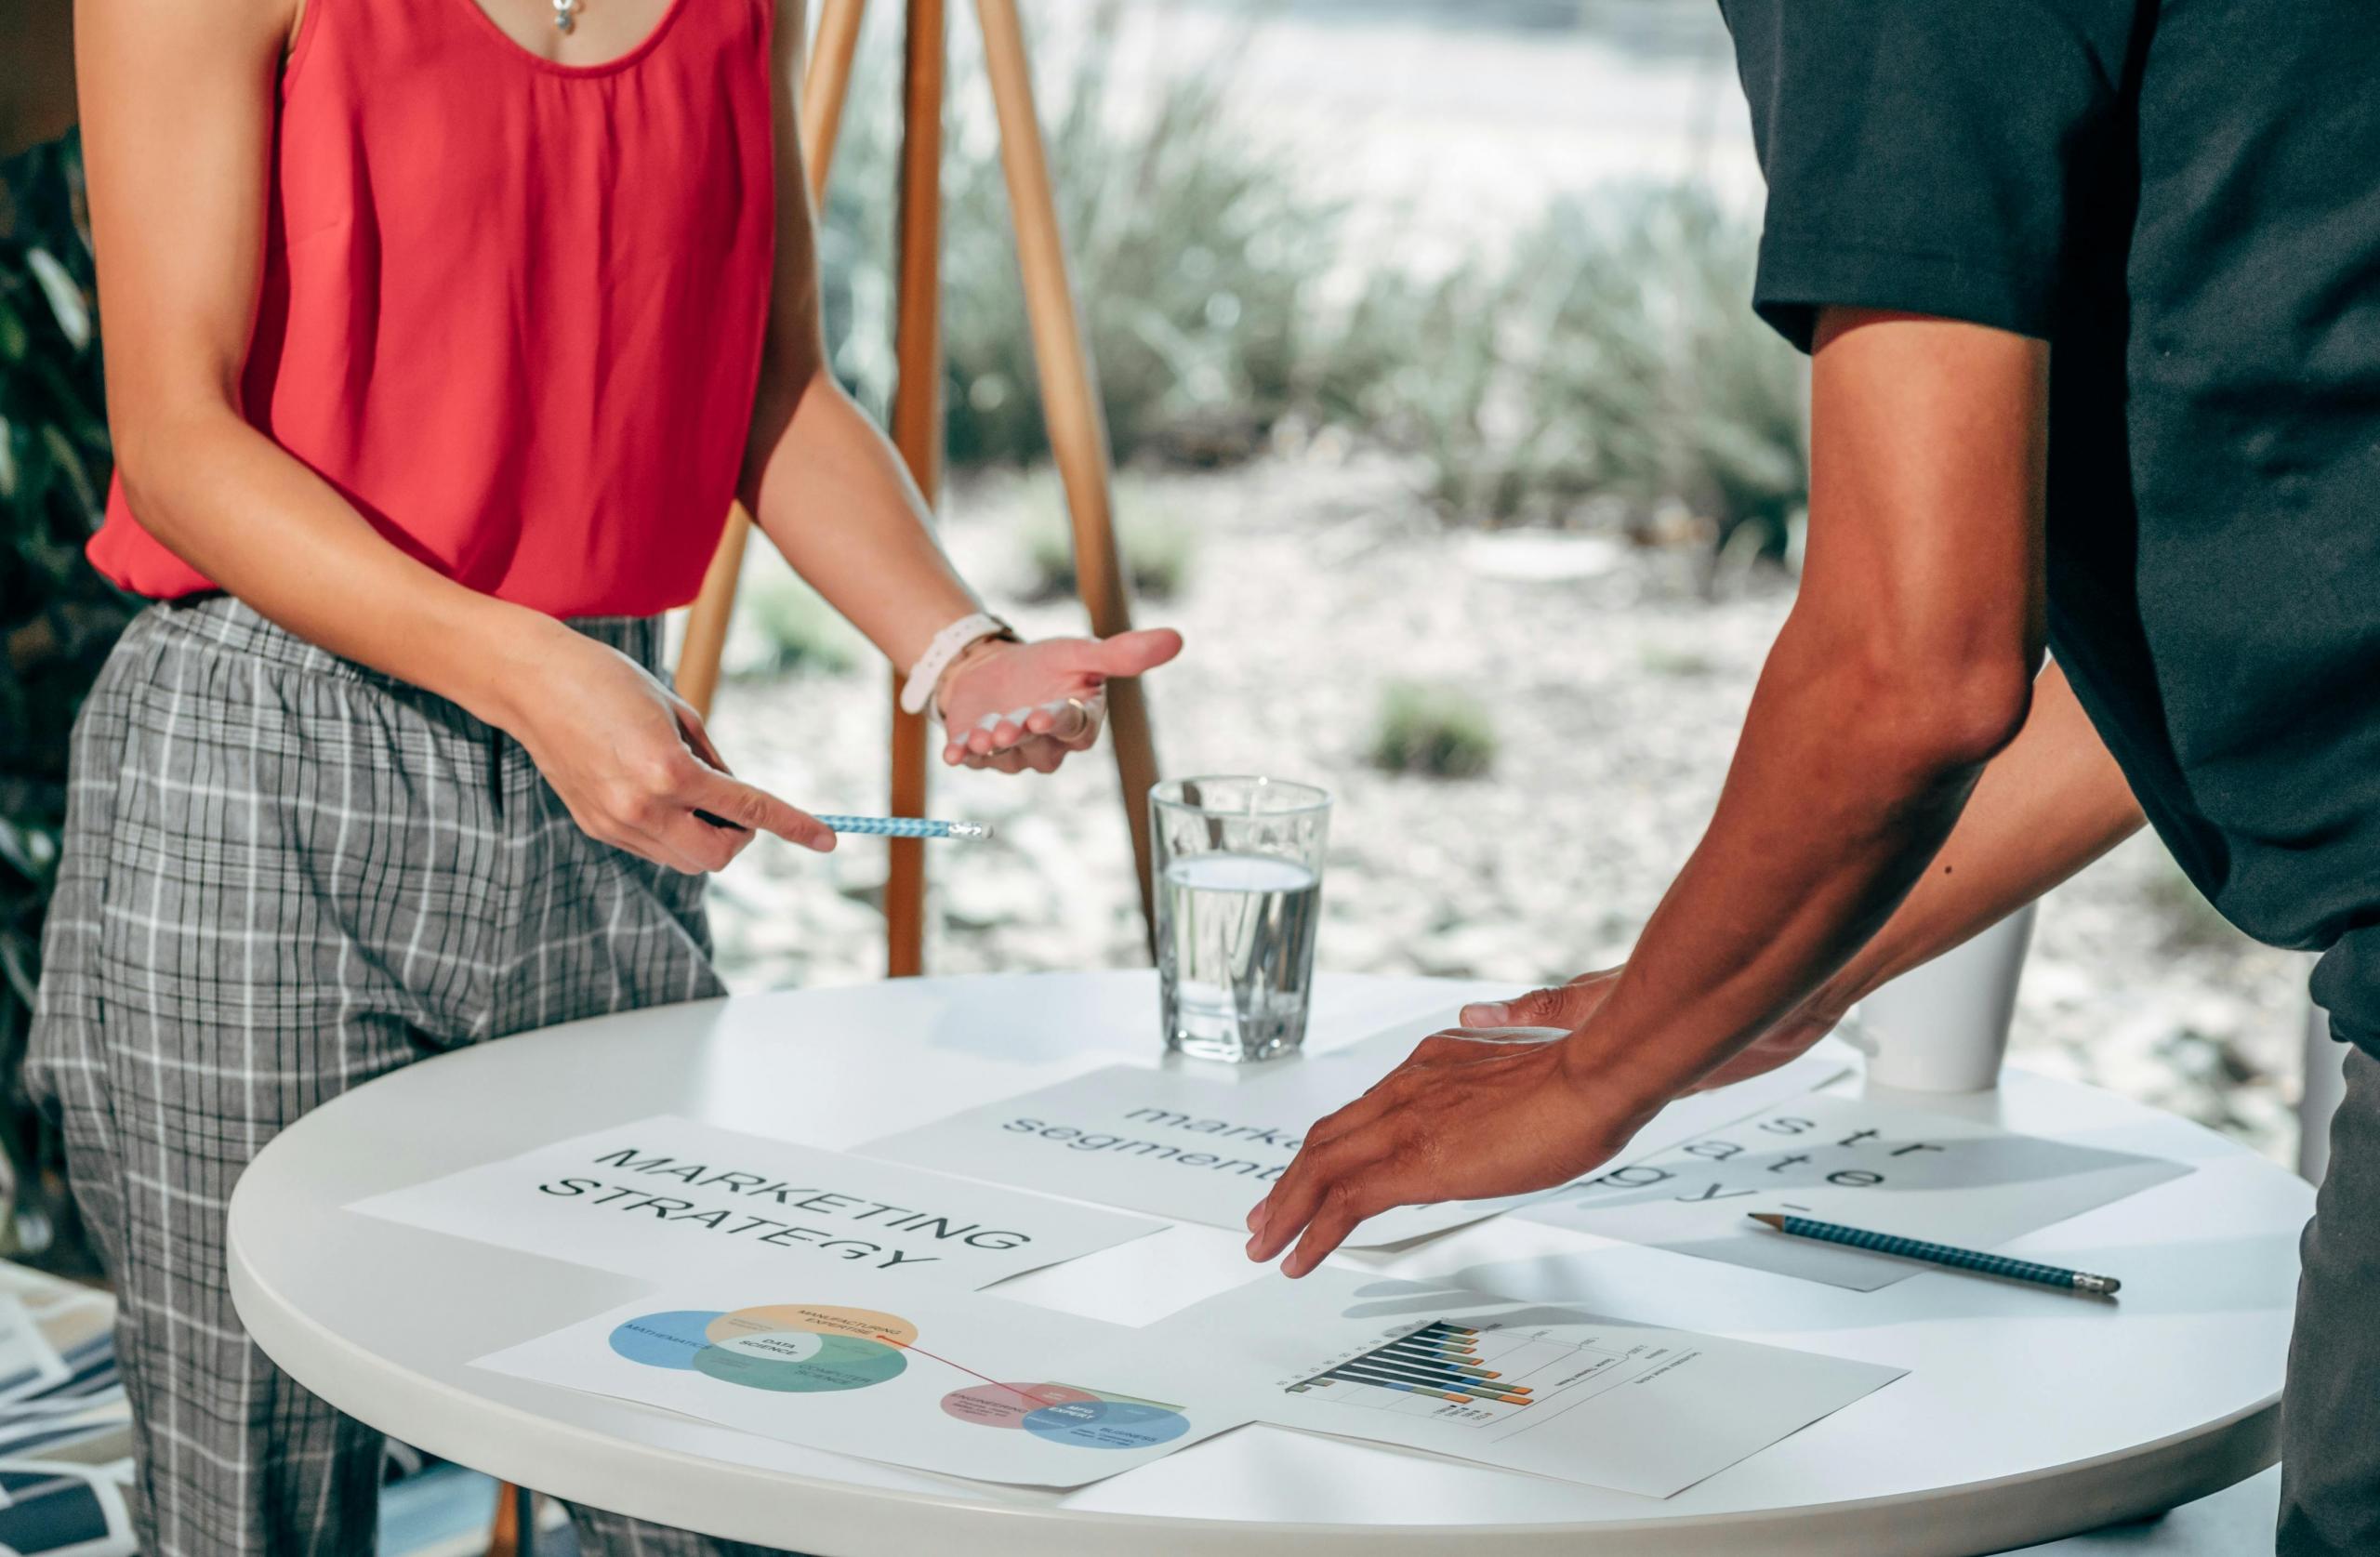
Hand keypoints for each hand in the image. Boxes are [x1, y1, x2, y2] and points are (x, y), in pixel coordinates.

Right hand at [496, 622, 833, 873]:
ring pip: (684, 861)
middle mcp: (642, 807)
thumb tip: (735, 794)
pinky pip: (651, 847)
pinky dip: (671, 831)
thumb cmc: (608, 680)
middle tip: (731, 802)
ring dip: (705, 838)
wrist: (531, 683)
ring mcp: (614, 823)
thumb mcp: (677, 709)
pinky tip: (657, 791)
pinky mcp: (596, 826)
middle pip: (717, 857)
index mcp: (669, 771)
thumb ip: (712, 758)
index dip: (793, 825)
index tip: (827, 839)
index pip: (747, 809)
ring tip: (689, 789)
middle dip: (738, 838)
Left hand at [935, 628, 1182, 773]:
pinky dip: (963, 756)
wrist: (991, 668)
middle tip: (1013, 726)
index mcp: (1078, 722)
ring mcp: (1013, 753)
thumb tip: (1176, 638)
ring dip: (994, 748)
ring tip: (985, 733)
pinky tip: (953, 753)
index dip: (1061, 724)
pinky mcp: (979, 753)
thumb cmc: (1045, 664)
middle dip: (1026, 738)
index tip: (1045, 715)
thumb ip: (1122, 654)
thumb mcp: (1080, 652)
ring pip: (1008, 759)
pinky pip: (973, 761)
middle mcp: (1048, 745)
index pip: (1076, 729)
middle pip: (1042, 749)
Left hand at [1244, 969, 1854, 1274]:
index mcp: (1433, 1063)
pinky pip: (1343, 1203)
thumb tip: (1479, 1016)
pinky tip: (1298, 1258)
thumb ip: (1499, 1032)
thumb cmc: (1583, 1066)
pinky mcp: (1414, 1163)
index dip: (1332, 1144)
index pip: (1365, 1110)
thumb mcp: (1531, 1044)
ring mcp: (1406, 1123)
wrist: (1598, 1072)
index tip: (1313, 1170)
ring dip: (1286, 1210)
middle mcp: (1408, 1086)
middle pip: (1328, 1138)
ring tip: (1265, 1244)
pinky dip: (1311, 1232)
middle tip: (1266, 1215)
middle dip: (1291, 1180)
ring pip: (1320, 1169)